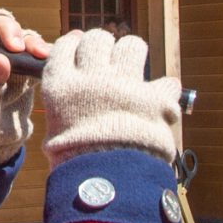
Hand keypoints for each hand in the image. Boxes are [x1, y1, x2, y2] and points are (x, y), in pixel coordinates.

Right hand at [42, 29, 182, 163]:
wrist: (106, 183)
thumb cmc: (75, 161)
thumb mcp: (56, 130)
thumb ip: (65, 105)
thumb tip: (72, 93)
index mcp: (62, 84)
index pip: (67, 44)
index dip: (76, 43)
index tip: (81, 47)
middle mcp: (92, 77)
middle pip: (98, 39)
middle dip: (104, 46)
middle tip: (107, 61)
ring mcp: (125, 84)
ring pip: (132, 46)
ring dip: (132, 55)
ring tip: (133, 71)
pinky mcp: (154, 97)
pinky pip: (166, 82)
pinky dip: (164, 91)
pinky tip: (159, 100)